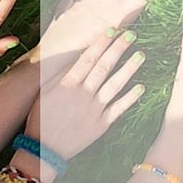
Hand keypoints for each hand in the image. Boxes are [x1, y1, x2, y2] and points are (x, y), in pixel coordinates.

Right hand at [25, 30, 145, 162]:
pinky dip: (131, 97)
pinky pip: (119, 108)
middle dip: (118, 49)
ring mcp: (94, 109)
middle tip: (131, 35)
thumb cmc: (40, 119)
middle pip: (103, 67)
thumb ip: (60, 75)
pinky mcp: (102, 124)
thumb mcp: (44, 93)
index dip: (101, 43)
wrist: (44, 151)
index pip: (87, 59)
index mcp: (67, 85)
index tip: (112, 31)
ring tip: (141, 55)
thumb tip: (76, 57)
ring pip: (115, 84)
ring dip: (129, 68)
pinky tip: (141, 86)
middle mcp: (82, 94)